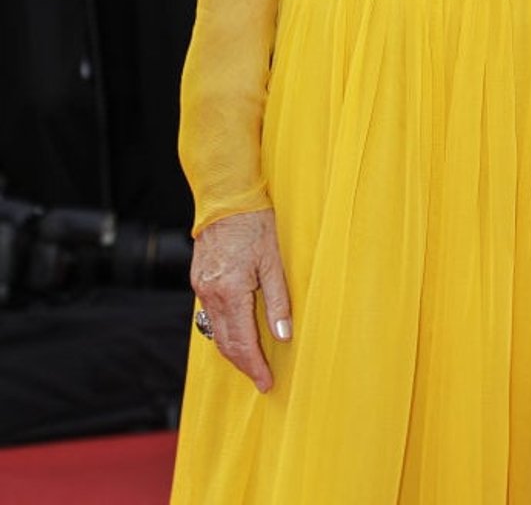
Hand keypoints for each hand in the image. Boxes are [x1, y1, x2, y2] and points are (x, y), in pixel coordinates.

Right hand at [190, 208, 291, 392]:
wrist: (226, 196)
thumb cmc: (255, 223)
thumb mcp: (274, 261)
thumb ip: (278, 301)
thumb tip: (283, 336)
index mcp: (230, 291)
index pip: (242, 342)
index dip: (254, 366)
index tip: (267, 383)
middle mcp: (211, 294)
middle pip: (225, 342)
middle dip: (243, 364)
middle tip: (261, 379)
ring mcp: (201, 287)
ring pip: (215, 330)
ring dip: (232, 349)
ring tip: (252, 362)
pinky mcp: (199, 280)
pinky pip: (210, 314)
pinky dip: (224, 329)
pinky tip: (237, 333)